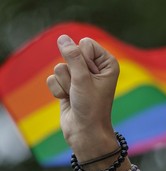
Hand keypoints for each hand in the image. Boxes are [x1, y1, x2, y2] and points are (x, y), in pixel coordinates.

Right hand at [47, 35, 119, 160]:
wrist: (84, 132)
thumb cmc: (90, 107)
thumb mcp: (83, 79)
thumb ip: (73, 56)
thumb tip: (62, 37)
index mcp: (106, 63)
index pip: (85, 44)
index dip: (83, 60)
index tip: (89, 78)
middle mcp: (94, 67)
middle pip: (71, 54)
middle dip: (72, 74)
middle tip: (81, 89)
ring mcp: (80, 76)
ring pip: (60, 67)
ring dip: (65, 84)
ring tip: (75, 96)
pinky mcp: (68, 84)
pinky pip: (53, 78)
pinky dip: (58, 90)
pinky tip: (68, 100)